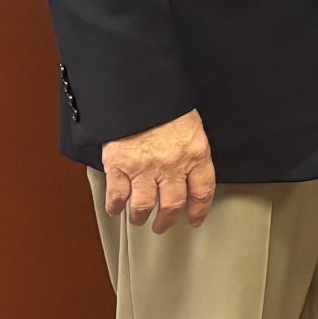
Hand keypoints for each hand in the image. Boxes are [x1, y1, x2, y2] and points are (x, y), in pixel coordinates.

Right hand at [101, 109, 216, 233]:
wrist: (139, 92)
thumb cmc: (167, 105)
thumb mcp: (192, 127)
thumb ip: (193, 151)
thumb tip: (193, 170)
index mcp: (195, 154)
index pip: (202, 191)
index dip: (199, 210)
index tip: (194, 220)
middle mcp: (172, 166)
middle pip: (173, 204)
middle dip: (167, 219)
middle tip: (162, 225)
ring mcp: (144, 168)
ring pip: (144, 205)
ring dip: (140, 216)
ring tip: (138, 219)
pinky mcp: (119, 166)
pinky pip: (117, 195)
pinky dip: (115, 206)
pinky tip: (115, 209)